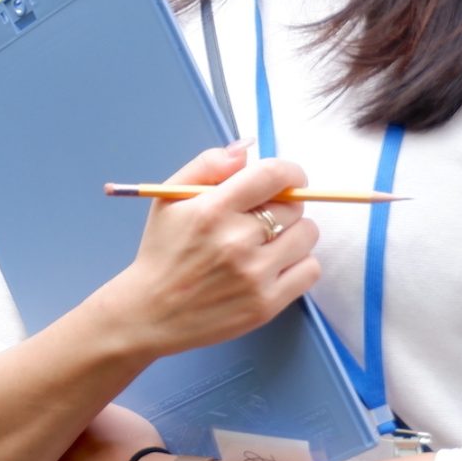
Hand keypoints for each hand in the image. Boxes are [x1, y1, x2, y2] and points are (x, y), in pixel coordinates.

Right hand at [89, 145, 321, 362]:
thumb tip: (247, 148)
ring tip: (267, 243)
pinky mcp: (267, 303)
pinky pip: (310, 270)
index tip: (290, 179)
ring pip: (307, 236)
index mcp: (212, 209)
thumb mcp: (169, 198)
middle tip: (263, 218)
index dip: (290, 172)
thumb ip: (207, 165)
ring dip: (293, 234)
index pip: (272, 176)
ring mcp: (255, 274)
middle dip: (284, 205)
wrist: (151, 312)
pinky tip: (273, 266)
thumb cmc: (162, 251)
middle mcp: (237, 240)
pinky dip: (299, 264)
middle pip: (294, 206)